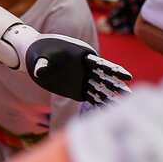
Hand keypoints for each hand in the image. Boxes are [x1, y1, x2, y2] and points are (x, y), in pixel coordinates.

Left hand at [4, 27, 131, 104]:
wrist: (33, 54)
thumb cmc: (37, 51)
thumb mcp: (40, 55)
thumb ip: (43, 63)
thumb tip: (39, 70)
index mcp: (80, 54)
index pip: (100, 63)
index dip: (113, 69)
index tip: (126, 76)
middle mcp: (84, 67)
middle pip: (103, 77)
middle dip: (116, 85)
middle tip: (129, 94)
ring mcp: (82, 78)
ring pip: (99, 88)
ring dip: (109, 96)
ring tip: (122, 105)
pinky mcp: (77, 88)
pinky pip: (90, 96)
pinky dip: (99, 102)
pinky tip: (107, 110)